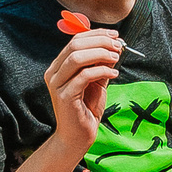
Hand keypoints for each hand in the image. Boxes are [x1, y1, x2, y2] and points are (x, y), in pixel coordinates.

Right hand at [44, 28, 122, 153]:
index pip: (75, 40)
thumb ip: (100, 64)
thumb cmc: (86, 109)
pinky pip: (83, 76)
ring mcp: (56, 85)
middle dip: (100, 41)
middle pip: (75, 45)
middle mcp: (54, 73)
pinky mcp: (64, 96)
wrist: (78, 136)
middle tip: (118, 46)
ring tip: (116, 57)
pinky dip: (101, 71)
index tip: (115, 35)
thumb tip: (114, 46)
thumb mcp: (96, 81)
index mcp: (59, 66)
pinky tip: (114, 73)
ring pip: (76, 57)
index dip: (96, 34)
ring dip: (100, 53)